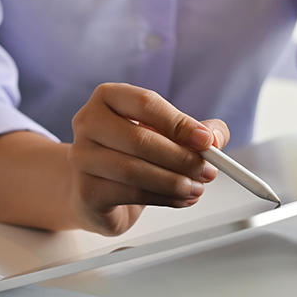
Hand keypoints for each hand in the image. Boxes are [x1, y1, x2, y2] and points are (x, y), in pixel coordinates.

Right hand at [68, 83, 228, 234]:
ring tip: (196, 188)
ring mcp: (82, 157)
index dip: (179, 123)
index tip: (206, 141)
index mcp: (108, 98)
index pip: (145, 103)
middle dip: (182, 158)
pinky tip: (180, 199)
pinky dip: (163, 198)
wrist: (94, 191)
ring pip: (134, 170)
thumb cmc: (130, 155)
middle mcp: (88, 123)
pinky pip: (129, 194)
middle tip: (207, 170)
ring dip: (174, 182)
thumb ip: (196, 132)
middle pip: (139, 139)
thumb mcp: (165, 135)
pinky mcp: (85, 190)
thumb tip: (214, 138)